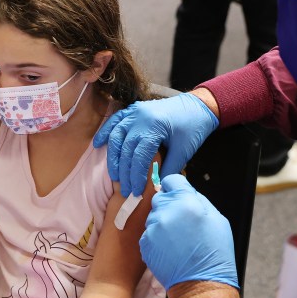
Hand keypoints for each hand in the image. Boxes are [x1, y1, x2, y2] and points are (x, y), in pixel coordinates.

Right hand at [93, 91, 217, 196]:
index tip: (136, 191)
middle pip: (125, 149)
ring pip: (116, 136)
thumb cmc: (193, 128)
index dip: (136, 176)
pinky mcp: (133, 110)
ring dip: (112, 158)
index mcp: (155, 126)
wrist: (198, 106)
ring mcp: (135, 112)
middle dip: (124, 172)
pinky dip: (105, 132)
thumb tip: (156, 187)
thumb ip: (168, 169)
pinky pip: (115, 121)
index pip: (139, 156)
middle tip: (125, 190)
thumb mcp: (184, 151)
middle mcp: (141, 117)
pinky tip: (98, 145)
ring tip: (114, 176)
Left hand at [140, 174, 237, 289]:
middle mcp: (166, 212)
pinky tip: (170, 247)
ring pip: (153, 215)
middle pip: (160, 197)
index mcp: (186, 203)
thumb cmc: (213, 254)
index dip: (176, 187)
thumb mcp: (217, 220)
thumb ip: (198, 200)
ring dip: (162, 221)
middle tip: (181, 221)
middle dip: (169, 205)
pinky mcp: (145, 243)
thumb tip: (185, 191)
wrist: (200, 285)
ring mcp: (153, 229)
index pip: (171, 180)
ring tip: (177, 238)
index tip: (178, 194)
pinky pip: (148, 232)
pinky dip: (156, 237)